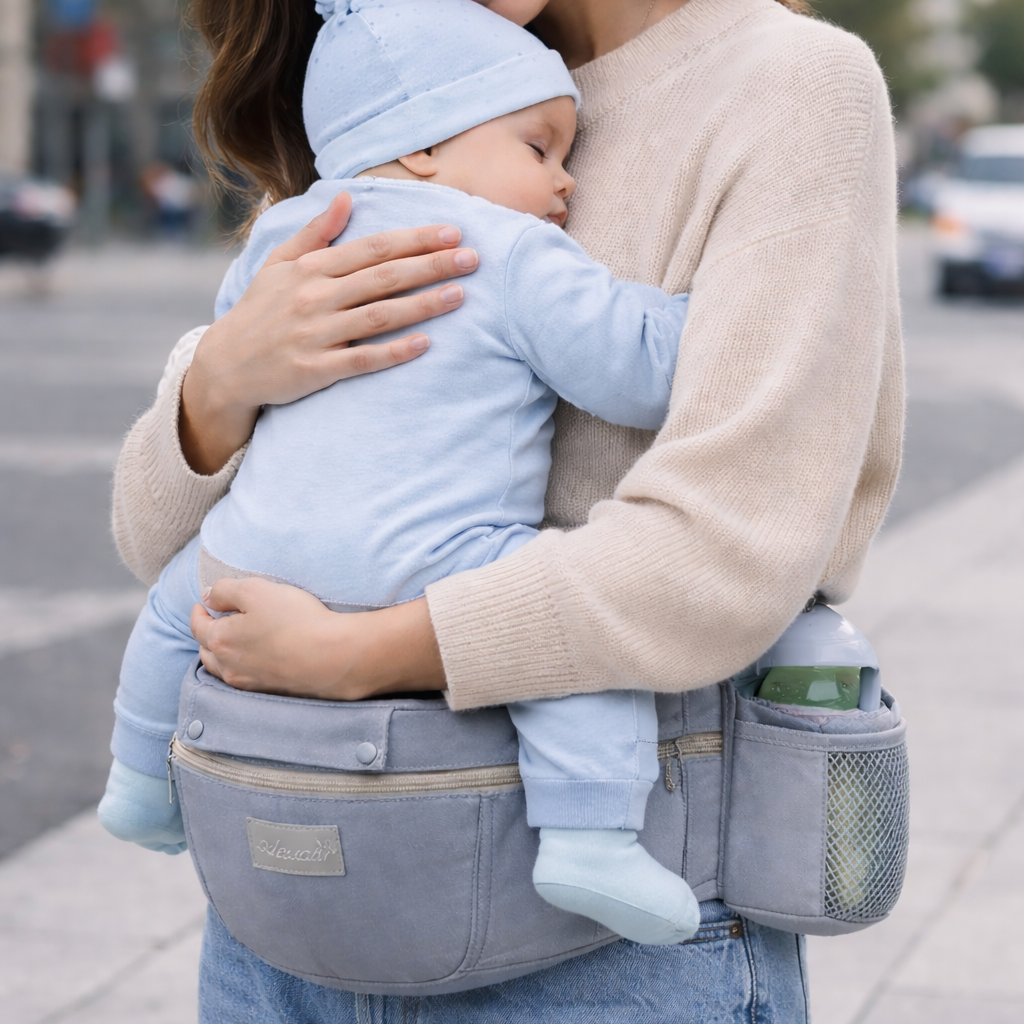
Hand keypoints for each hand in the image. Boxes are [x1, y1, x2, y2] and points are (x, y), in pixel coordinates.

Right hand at [180, 191, 478, 473]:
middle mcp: (315, 297)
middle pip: (384, 277)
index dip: (415, 239)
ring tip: (460, 295)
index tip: (453, 231)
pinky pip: (362, 359)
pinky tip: (425, 343)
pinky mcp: (315, 370)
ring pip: (380, 315)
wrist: (224, 365)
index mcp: (311, 268)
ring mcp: (316, 334)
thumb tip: (347, 198)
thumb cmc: (259, 311)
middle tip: (473, 259)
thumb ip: (316, 233)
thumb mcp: (278, 264)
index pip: (373, 248)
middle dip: (432, 265)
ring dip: (423, 304)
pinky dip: (394, 351)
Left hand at [190, 577, 444, 699]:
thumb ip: (225, 590)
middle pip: (207, 651)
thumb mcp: (256, 590)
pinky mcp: (271, 690)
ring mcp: (250, 683)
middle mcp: (229, 667)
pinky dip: (240, 668)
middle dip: (207, 635)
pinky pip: (244, 680)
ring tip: (230, 643)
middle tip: (215, 621)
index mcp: (221, 640)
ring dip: (221, 655)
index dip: (198, 612)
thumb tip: (208, 596)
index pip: (198, 626)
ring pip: (223, 669)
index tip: (202, 604)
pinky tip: (253, 660)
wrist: (332, 655)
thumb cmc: (294, 619)